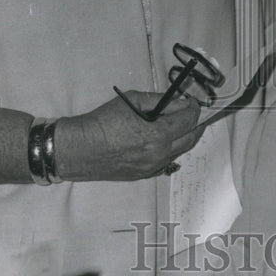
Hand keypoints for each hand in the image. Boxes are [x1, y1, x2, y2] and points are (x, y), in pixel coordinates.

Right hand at [56, 91, 201, 181]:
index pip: (189, 121)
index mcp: (158, 134)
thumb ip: (160, 101)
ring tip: (181, 124)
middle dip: (196, 124)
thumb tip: (180, 103)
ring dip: (184, 137)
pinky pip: (167, 162)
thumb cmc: (102, 122)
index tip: (193, 102)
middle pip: (190, 139)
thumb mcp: (132, 100)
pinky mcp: (144, 175)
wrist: (80, 149)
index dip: (194, 109)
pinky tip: (165, 140)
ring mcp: (152, 167)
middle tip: (194, 113)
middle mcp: (159, 154)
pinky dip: (171, 150)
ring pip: (180, 152)